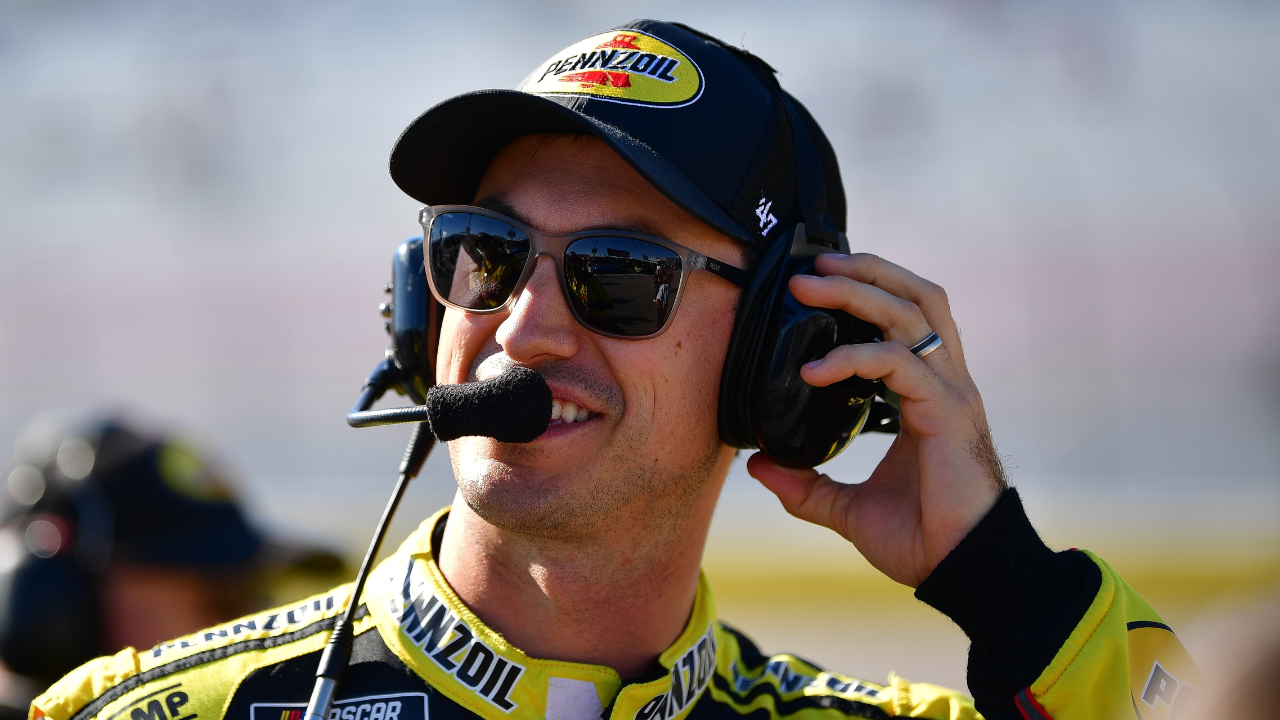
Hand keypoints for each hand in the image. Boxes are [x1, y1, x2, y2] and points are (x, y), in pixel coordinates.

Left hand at [747, 253, 1006, 587]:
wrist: (966, 572)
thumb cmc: (922, 539)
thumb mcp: (848, 510)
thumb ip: (806, 486)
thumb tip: (759, 468)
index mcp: (927, 396)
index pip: (907, 320)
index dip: (869, 292)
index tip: (817, 286)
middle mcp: (945, 383)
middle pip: (916, 297)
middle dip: (864, 272)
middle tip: (810, 269)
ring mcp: (950, 393)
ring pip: (912, 313)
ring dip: (860, 291)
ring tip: (811, 287)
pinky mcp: (947, 412)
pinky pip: (898, 363)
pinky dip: (853, 357)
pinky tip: (813, 369)